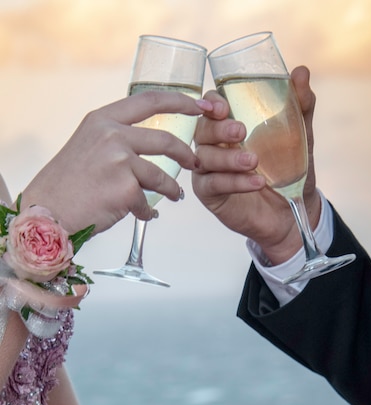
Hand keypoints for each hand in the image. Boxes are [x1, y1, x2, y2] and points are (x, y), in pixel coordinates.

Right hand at [19, 92, 211, 235]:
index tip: (199, 105)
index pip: (150, 100)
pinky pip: (148, 202)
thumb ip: (114, 137)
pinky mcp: (125, 189)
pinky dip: (148, 212)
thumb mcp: (88, 144)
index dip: (180, 101)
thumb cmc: (66, 184)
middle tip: (195, 162)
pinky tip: (145, 214)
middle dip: (186, 153)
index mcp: (103, 119)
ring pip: (162, 176)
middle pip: (166, 140)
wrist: (47, 212)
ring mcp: (120, 161)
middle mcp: (112, 135)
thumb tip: (145, 141)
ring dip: (172, 189)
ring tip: (174, 196)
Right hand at [192, 66, 320, 263]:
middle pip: (201, 129)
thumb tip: (301, 71)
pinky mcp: (209, 193)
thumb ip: (300, 106)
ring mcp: (208, 169)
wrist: (292, 211)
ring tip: (254, 161)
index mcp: (229, 125)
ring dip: (228, 158)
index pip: (209, 106)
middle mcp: (214, 144)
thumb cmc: (288, 169)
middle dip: (218, 129)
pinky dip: (234, 182)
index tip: (223, 106)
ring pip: (205, 157)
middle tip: (241, 131)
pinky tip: (256, 182)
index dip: (211, 103)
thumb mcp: (299, 136)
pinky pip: (212, 184)